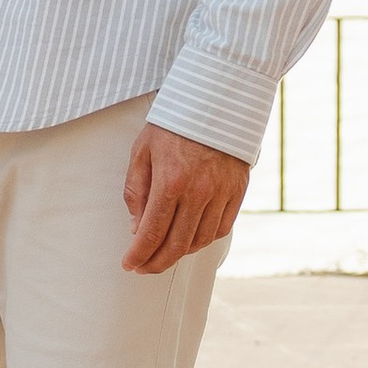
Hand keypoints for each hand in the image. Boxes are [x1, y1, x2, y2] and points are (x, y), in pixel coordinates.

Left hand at [122, 122, 247, 271]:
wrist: (215, 100)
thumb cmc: (172, 124)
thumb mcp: (142, 152)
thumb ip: (136, 192)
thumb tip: (137, 229)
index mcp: (171, 182)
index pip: (152, 233)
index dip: (139, 255)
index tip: (129, 265)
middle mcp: (199, 193)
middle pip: (177, 245)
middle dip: (157, 263)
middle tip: (143, 268)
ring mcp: (222, 194)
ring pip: (200, 241)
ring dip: (179, 254)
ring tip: (163, 254)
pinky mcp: (238, 191)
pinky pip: (221, 228)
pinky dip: (203, 240)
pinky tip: (189, 239)